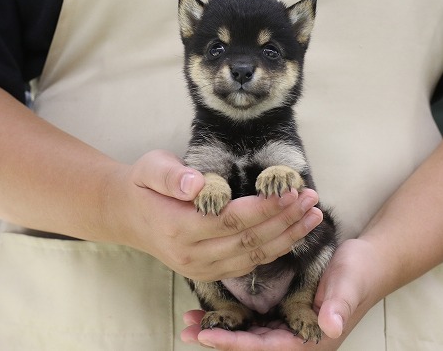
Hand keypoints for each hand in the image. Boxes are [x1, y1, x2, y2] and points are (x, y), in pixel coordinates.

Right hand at [110, 150, 323, 280]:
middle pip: (249, 241)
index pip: (232, 220)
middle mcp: (191, 256)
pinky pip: (248, 265)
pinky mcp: (208, 274)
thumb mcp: (150, 168)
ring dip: (288, 237)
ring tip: (313, 216)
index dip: (265, 207)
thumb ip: (171, 176)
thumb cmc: (144, 185)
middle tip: (312, 199)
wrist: (128, 215)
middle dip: (285, 220)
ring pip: (253, 257)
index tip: (291, 190)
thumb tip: (197, 183)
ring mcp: (200, 269)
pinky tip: (293, 233)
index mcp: (178, 229)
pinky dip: (274, 249)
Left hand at [180, 239, 385, 349]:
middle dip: (219, 338)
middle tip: (187, 328)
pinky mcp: (285, 314)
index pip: (265, 348)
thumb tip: (331, 328)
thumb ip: (339, 306)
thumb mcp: (348, 285)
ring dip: (222, 329)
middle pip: (251, 346)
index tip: (207, 334)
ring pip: (250, 335)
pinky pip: (255, 322)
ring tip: (190, 321)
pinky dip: (234, 318)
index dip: (234, 343)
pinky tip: (213, 309)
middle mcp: (297, 339)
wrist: (370, 263)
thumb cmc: (360, 273)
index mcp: (311, 340)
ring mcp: (290, 328)